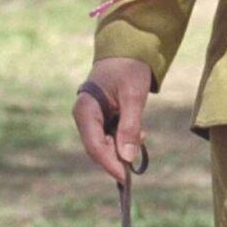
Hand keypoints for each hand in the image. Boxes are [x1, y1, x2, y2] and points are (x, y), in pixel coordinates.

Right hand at [73, 56, 152, 184]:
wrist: (128, 49)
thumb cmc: (130, 69)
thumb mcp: (133, 97)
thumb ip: (129, 126)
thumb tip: (128, 157)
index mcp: (86, 111)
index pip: (95, 146)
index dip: (109, 163)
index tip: (125, 177)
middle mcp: (85, 117)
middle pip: (98, 147)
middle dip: (117, 157)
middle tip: (136, 165)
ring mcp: (92, 117)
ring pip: (105, 143)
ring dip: (122, 147)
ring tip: (141, 137)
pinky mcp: (102, 116)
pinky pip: (110, 134)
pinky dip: (124, 137)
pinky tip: (139, 133)